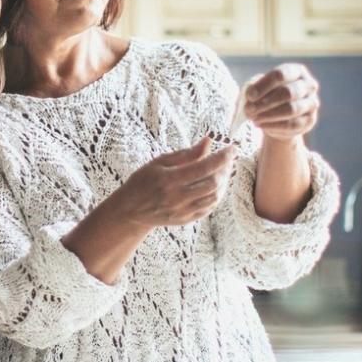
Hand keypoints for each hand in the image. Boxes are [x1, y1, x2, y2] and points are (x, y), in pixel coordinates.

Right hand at [119, 137, 234, 227]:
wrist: (130, 210)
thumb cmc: (143, 181)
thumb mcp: (159, 163)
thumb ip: (185, 154)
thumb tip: (208, 141)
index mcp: (169, 179)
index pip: (204, 167)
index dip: (222, 157)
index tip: (232, 148)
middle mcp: (177, 197)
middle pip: (213, 184)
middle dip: (226, 169)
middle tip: (229, 159)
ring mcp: (182, 211)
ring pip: (214, 198)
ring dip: (224, 183)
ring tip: (224, 171)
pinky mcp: (185, 220)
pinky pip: (208, 208)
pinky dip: (217, 196)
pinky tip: (216, 186)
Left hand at [245, 64, 318, 142]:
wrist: (277, 117)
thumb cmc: (267, 96)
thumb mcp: (258, 89)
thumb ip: (254, 90)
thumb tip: (251, 97)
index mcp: (296, 71)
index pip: (281, 74)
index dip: (263, 85)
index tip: (250, 96)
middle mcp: (308, 85)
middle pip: (288, 92)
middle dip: (266, 102)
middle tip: (249, 110)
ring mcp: (312, 103)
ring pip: (291, 109)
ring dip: (269, 115)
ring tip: (254, 118)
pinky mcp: (310, 120)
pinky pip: (292, 124)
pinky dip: (274, 125)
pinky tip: (261, 125)